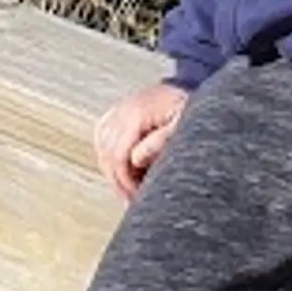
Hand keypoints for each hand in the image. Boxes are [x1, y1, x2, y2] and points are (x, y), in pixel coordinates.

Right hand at [96, 82, 188, 203]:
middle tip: (132, 200)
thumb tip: (136, 159)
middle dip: (118, 181)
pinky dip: (107, 156)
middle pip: (107, 154)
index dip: (125, 181)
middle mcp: (122, 109)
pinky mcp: (115, 113)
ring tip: (128, 188)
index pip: (119, 155)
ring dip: (112, 171)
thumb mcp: (183, 126)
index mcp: (136, 113)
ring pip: (102, 149)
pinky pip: (101, 138)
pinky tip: (120, 169)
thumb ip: (161, 141)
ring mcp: (117, 109)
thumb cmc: (189, 109)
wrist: (187, 90)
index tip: (137, 196)